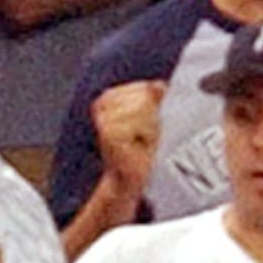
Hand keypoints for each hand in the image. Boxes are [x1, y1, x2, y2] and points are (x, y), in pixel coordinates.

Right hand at [90, 79, 162, 205]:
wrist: (127, 178)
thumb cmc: (136, 150)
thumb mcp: (149, 118)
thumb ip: (153, 99)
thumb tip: (160, 84)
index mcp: (108, 98)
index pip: (143, 86)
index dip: (151, 106)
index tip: (142, 125)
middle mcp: (102, 105)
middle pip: (144, 96)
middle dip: (150, 117)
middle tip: (140, 136)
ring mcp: (104, 119)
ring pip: (143, 108)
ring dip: (148, 128)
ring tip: (138, 140)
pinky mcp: (108, 132)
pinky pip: (140, 123)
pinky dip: (145, 136)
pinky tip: (135, 146)